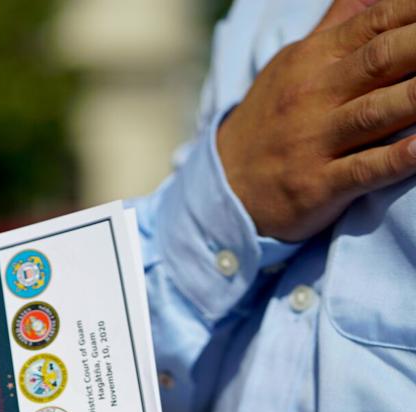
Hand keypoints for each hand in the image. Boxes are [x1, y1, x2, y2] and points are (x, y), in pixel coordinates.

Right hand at [217, 0, 415, 240]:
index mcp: (311, 61)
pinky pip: (362, 170)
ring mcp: (313, 142)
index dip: (414, 11)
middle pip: (381, 60)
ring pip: (375, 113)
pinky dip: (397, 159)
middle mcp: (312, 96)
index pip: (373, 22)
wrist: (224, 185)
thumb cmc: (272, 120)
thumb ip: (338, 28)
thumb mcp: (293, 65)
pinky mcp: (316, 186)